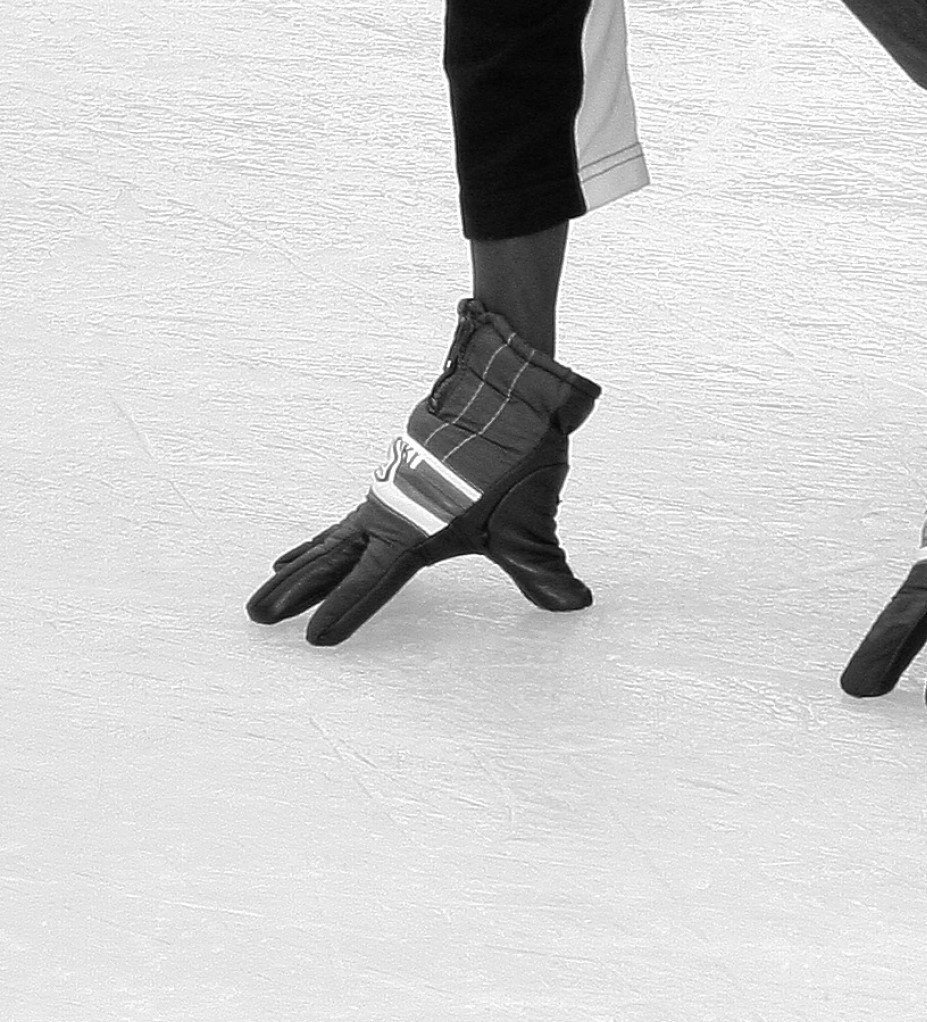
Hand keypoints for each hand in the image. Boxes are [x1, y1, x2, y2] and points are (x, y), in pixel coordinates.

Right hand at [246, 299, 599, 645]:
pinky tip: (320, 541)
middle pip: (336, 558)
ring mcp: (394, 490)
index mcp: (419, 528)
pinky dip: (328, 533)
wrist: (509, 382)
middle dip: (298, 588)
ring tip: (270, 584)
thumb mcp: (532, 519)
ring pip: (338, 534)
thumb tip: (577, 605)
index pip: (376, 580)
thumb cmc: (520, 453)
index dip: (348, 609)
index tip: (316, 640)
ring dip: (304, 562)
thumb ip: (542, 569)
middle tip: (255, 615)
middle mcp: (396, 511)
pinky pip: (354, 513)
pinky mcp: (402, 475)